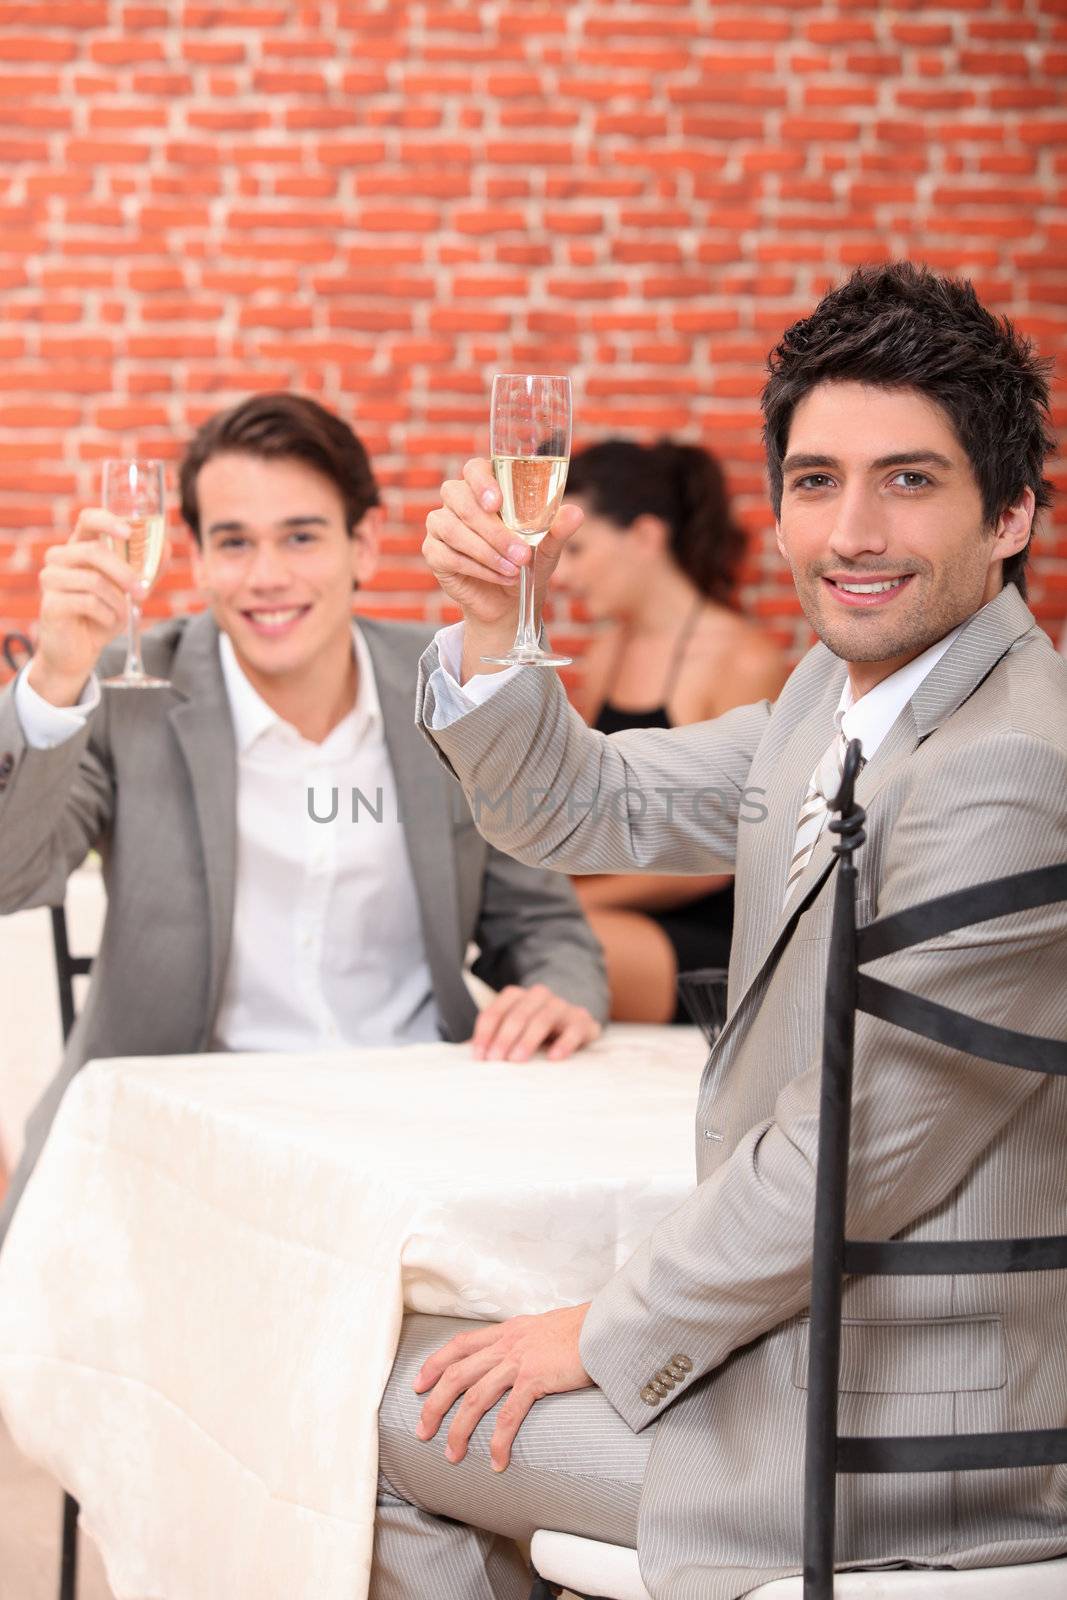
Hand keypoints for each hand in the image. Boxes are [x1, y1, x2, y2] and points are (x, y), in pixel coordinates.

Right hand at [27, 510, 139, 705]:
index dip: (107, 521)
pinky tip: (107, 622)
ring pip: (93, 580)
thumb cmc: (104, 614)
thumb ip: (146, 569)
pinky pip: (88, 602)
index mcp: (80, 547)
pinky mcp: (50, 604)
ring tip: (122, 614)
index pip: (87, 519)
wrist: (82, 650)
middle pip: (93, 551)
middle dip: (124, 573)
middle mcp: (60, 558)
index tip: (129, 532)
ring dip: (117, 601)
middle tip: (143, 593)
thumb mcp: (130, 591)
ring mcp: (51, 579)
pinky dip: (107, 615)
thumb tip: (165, 545)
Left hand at [413, 1303, 592, 1470]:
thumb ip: (526, 1343)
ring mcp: (518, 1361)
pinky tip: (497, 1461)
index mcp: (507, 1332)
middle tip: (422, 1430)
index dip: (434, 1365)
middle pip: (456, 1375)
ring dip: (459, 1430)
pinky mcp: (535, 1379)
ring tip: (452, 1455)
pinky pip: (509, 1416)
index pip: (459, 1345)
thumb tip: (519, 1359)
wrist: (605, 1326)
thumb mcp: (544, 1329)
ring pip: (474, 1398)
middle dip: (434, 1405)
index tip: (418, 1385)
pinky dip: (499, 1442)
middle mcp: (506, 1344)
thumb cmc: (582, 1330)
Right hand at [422, 458, 583, 672]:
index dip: (482, 481)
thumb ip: (557, 529)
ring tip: (514, 569)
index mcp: (485, 488)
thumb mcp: (547, 548)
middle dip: (492, 529)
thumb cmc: (526, 564)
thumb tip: (575, 513)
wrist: (508, 602)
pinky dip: (476, 568)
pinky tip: (499, 576)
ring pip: (450, 527)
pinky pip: (446, 555)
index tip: (496, 502)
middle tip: (521, 554)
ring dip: (485, 551)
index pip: (475, 469)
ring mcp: (441, 525)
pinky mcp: (434, 553)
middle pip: (459, 498)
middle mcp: (458, 501)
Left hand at [471, 983, 600, 1061]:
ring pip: (542, 1019)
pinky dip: (564, 1043)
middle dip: (504, 1038)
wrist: (574, 1023)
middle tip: (495, 1060)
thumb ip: (494, 1038)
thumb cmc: (534, 1031)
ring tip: (517, 1060)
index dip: (484, 1034)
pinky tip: (554, 1057)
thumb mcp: (514, 1031)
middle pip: (517, 1015)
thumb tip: (473, 1056)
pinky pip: (573, 1030)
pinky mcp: (582, 1021)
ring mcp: (562, 1006)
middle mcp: (538, 996)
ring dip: (527, 1040)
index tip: (479, 1057)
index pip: (495, 1012)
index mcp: (516, 996)